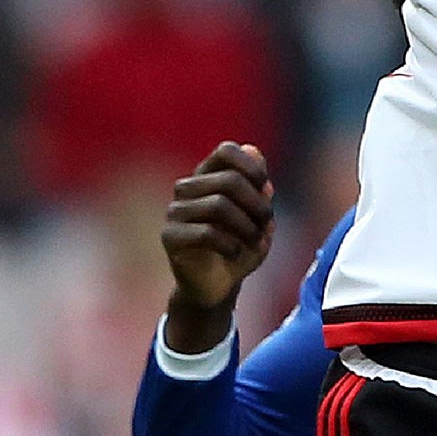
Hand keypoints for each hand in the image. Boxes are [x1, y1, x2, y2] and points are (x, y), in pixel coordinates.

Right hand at [161, 142, 274, 350]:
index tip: (267, 187)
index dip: (252, 166)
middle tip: (266, 223)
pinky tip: (235, 253)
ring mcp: (175, 211)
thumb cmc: (240, 245)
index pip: (226, 150)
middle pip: (229, 180)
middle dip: (257, 203)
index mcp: (209, 175)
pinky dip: (230, 244)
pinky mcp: (170, 237)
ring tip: (255, 240)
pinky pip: (206, 232)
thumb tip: (254, 150)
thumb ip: (259, 184)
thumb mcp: (258, 216)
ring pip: (218, 205)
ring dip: (246, 225)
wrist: (218, 286)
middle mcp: (188, 188)